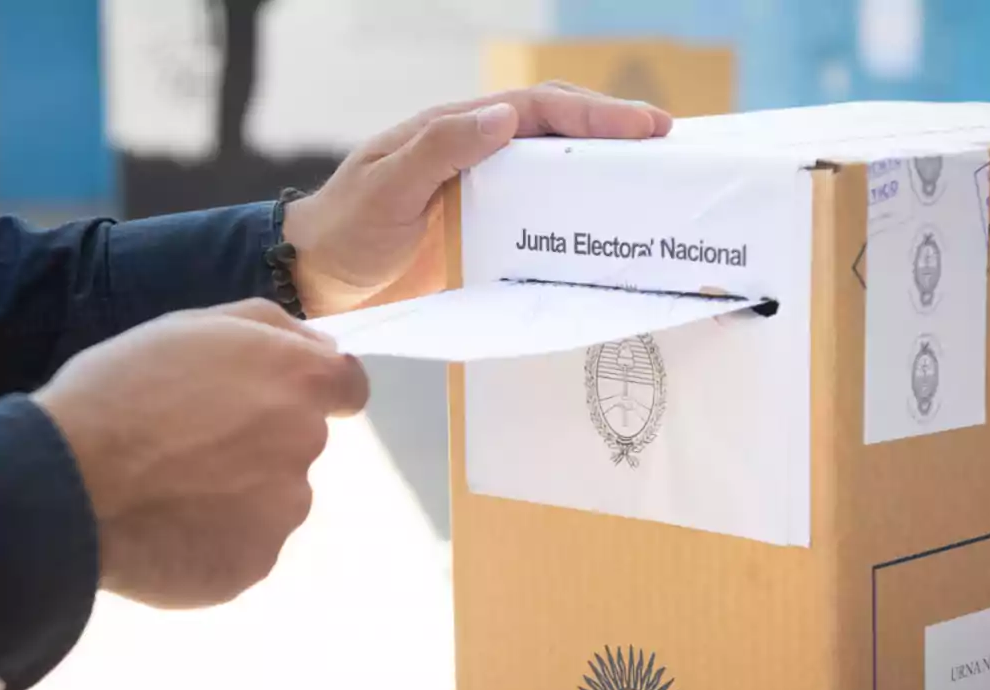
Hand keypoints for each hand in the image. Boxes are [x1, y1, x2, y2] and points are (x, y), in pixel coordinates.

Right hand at [32, 299, 368, 608]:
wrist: (68, 483)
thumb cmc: (124, 389)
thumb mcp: (195, 325)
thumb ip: (274, 329)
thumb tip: (324, 347)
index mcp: (301, 382)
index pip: (348, 388)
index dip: (314, 391)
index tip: (274, 398)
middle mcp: (308, 445)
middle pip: (299, 442)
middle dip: (260, 441)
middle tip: (192, 444)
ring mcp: (286, 510)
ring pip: (274, 497)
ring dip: (239, 493)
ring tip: (172, 489)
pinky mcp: (258, 562)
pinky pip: (246, 545)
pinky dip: (218, 538)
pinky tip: (171, 528)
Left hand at [281, 81, 673, 316]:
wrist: (319, 278)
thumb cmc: (346, 228)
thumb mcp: (386, 187)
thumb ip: (439, 149)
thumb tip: (504, 116)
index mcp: (458, 130)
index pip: (539, 110)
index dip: (594, 114)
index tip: (645, 126)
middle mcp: (480, 155)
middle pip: (560, 134)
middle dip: (615, 134)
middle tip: (670, 146)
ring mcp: (488, 195)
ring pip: (558, 175)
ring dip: (605, 176)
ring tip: (655, 185)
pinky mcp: (490, 236)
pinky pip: (544, 222)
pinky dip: (579, 222)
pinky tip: (607, 236)